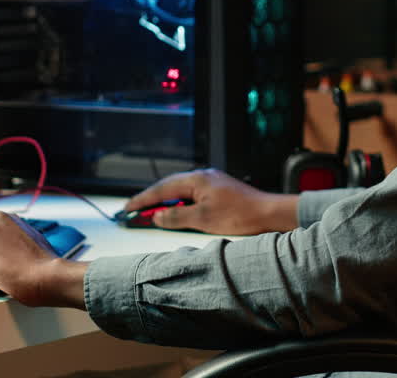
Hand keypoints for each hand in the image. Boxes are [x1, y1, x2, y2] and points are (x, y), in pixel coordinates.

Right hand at [124, 168, 298, 234]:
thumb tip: (157, 216)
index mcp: (196, 179)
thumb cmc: (241, 214)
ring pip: (179, 191)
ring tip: (150, 215)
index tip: (128, 209)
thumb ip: (176, 217)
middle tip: (133, 212)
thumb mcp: (203, 219)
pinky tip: (176, 214)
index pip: (161, 190)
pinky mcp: (217, 191)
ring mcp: (210, 182)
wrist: (268, 213)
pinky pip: (190, 195)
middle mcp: (202, 176)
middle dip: (150, 201)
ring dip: (164, 203)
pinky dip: (178, 204)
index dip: (143, 201)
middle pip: (168, 188)